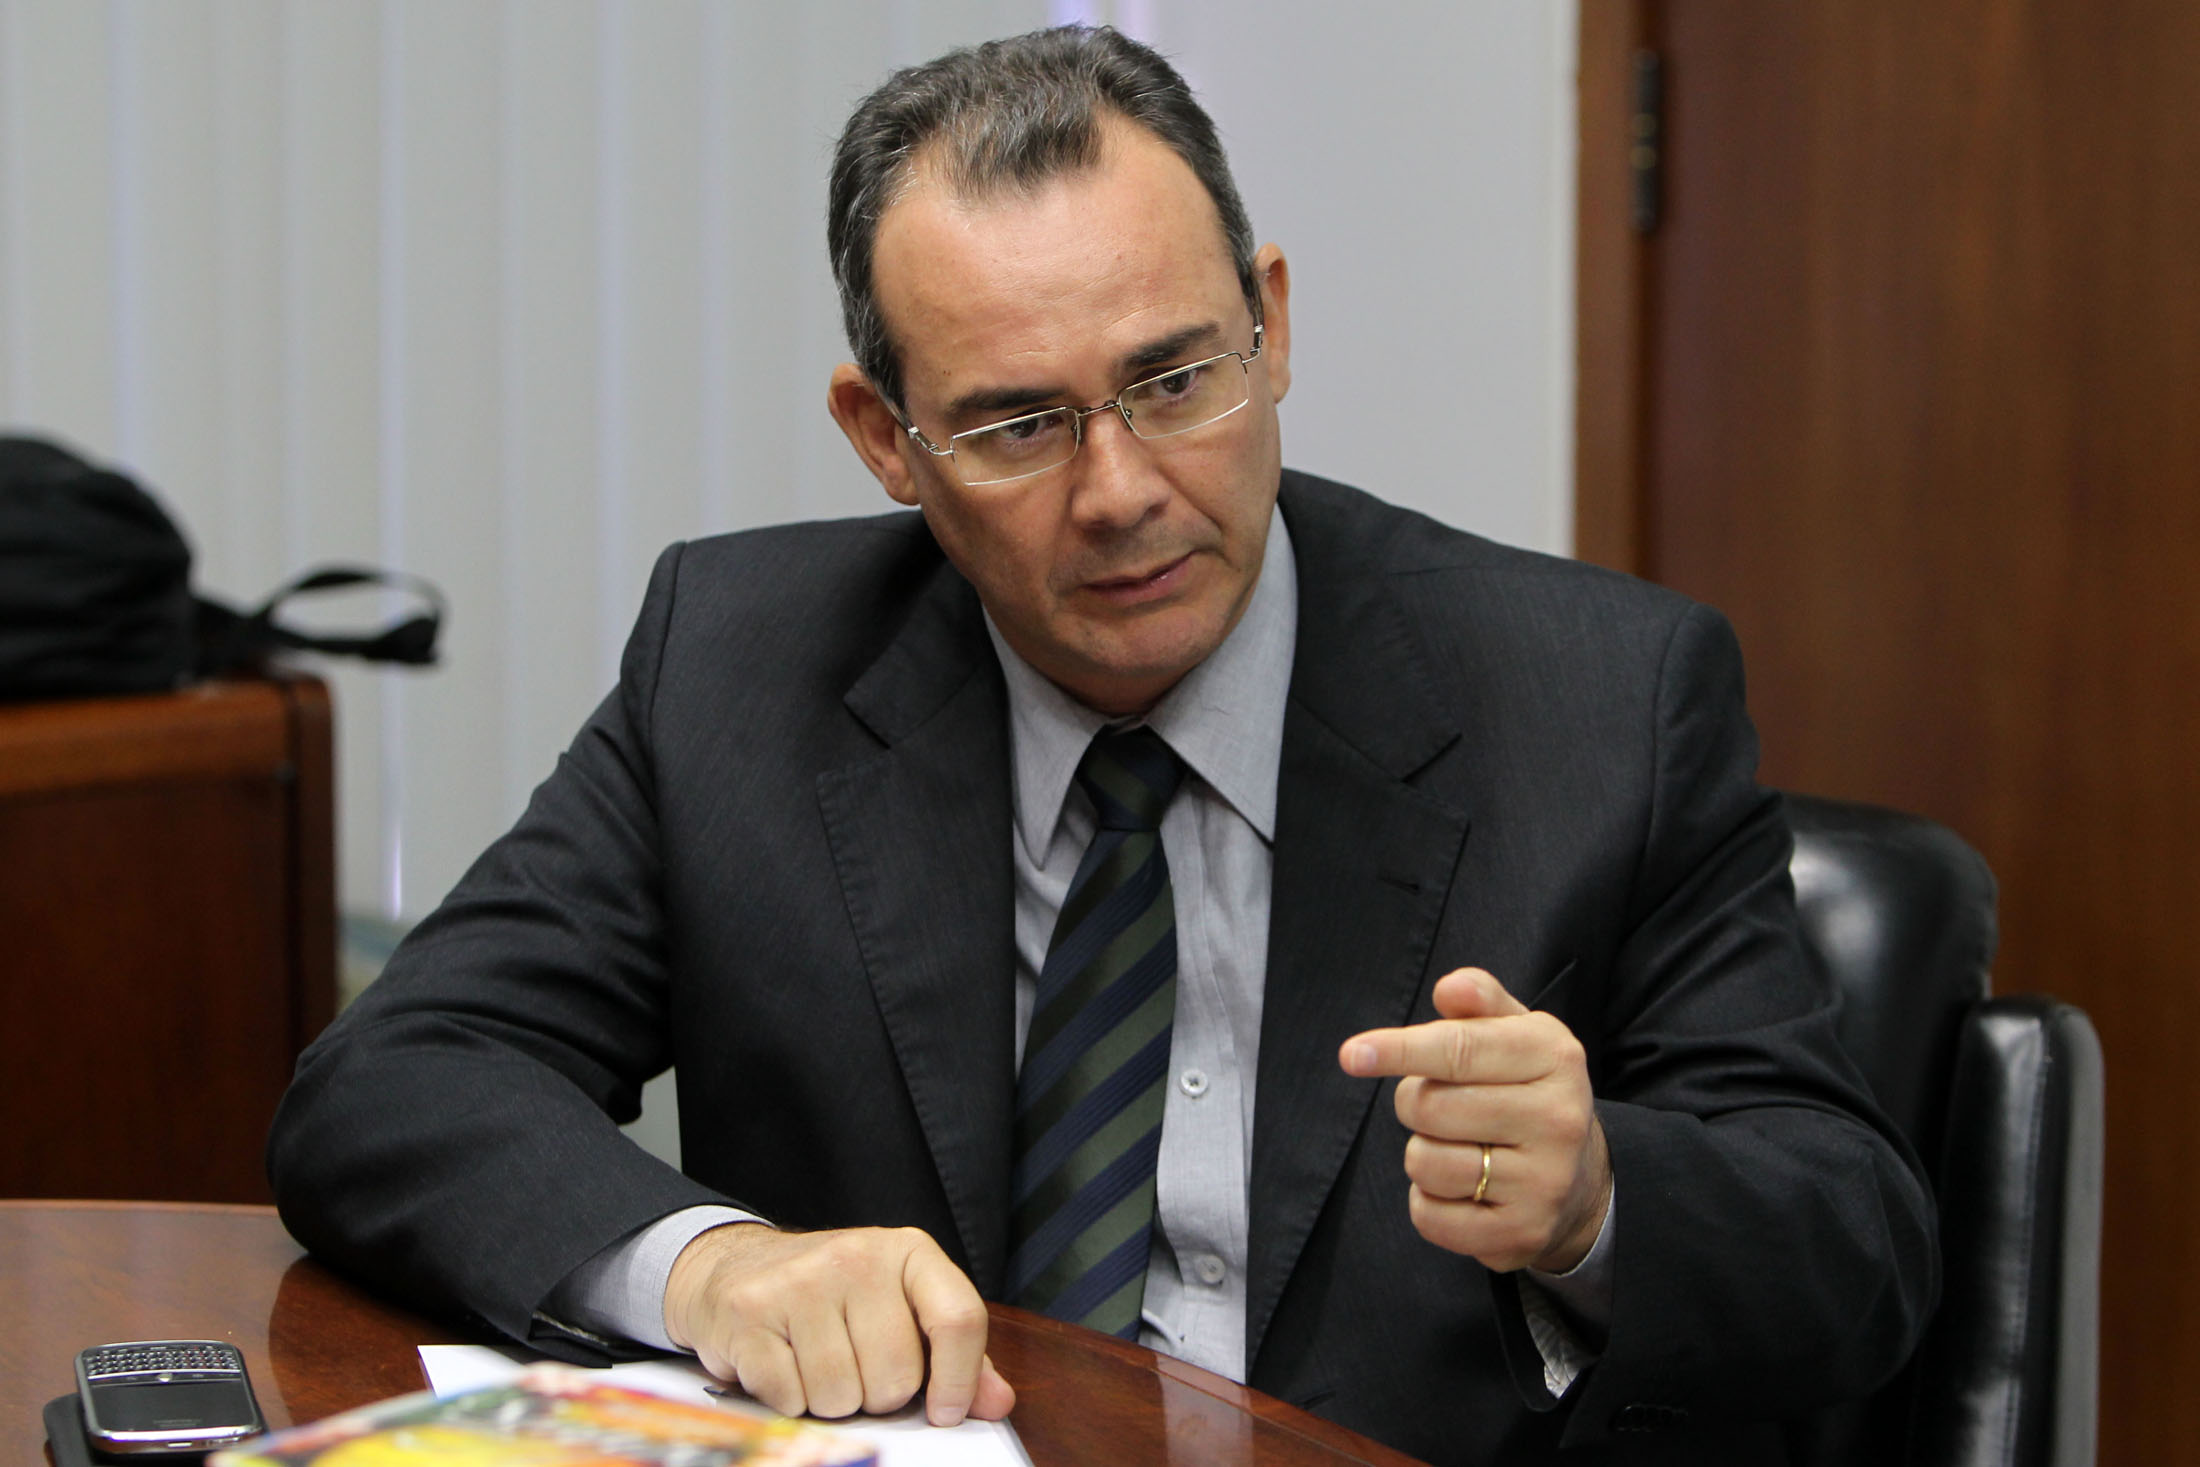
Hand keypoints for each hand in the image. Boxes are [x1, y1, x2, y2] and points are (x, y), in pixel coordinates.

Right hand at [663, 1222, 1015, 1425]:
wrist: (734, 1266)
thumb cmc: (831, 1298)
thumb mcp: (901, 1308)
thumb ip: (954, 1355)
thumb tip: (997, 1402)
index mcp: (908, 1253)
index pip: (959, 1319)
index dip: (958, 1380)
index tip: (944, 1412)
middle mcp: (856, 1257)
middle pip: (896, 1376)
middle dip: (876, 1394)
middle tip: (853, 1368)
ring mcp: (799, 1281)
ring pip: (841, 1396)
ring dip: (829, 1401)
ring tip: (813, 1364)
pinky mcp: (749, 1312)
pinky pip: (789, 1398)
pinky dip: (787, 1401)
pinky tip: (781, 1366)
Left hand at [1339, 967, 1611, 1273]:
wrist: (1581, 1183)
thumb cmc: (1528, 1092)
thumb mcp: (1517, 1035)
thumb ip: (1480, 1002)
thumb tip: (1450, 988)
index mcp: (1554, 1056)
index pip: (1459, 1048)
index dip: (1398, 1049)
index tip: (1352, 1055)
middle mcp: (1557, 1118)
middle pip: (1431, 1106)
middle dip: (1415, 1103)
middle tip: (1440, 1106)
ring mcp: (1544, 1181)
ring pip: (1425, 1163)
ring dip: (1422, 1153)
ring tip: (1458, 1148)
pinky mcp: (1522, 1233)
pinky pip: (1431, 1216)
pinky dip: (1428, 1202)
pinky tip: (1460, 1190)